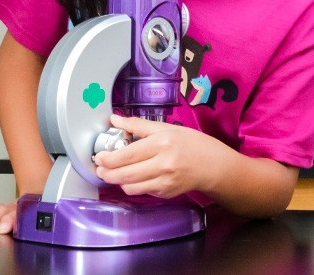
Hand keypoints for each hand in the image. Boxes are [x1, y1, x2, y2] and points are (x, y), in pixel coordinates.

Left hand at [93, 114, 231, 197]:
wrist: (214, 166)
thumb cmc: (193, 144)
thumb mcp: (168, 128)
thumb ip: (138, 125)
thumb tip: (115, 120)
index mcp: (162, 144)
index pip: (126, 155)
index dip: (107, 158)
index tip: (99, 156)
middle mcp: (163, 164)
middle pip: (124, 174)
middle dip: (106, 173)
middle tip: (99, 168)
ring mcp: (165, 182)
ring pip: (130, 187)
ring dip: (118, 181)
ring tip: (114, 173)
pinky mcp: (166, 193)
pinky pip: (142, 192)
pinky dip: (134, 185)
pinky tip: (135, 177)